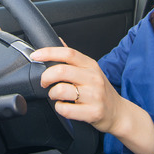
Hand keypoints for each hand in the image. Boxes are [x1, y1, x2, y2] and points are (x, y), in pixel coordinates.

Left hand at [35, 46, 153, 153]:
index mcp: (90, 65)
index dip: (49, 52)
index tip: (35, 56)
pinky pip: (66, 109)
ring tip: (56, 96)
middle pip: (61, 71)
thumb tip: (58, 40)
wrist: (118, 113)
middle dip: (46, 77)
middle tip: (44, 82)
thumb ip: (73, 58)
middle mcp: (93, 78)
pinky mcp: (93, 112)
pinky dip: (59, 108)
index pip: (68, 53)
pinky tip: (65, 107)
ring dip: (52, 94)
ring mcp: (94, 96)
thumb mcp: (90, 70)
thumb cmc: (100, 91)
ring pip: (61, 91)